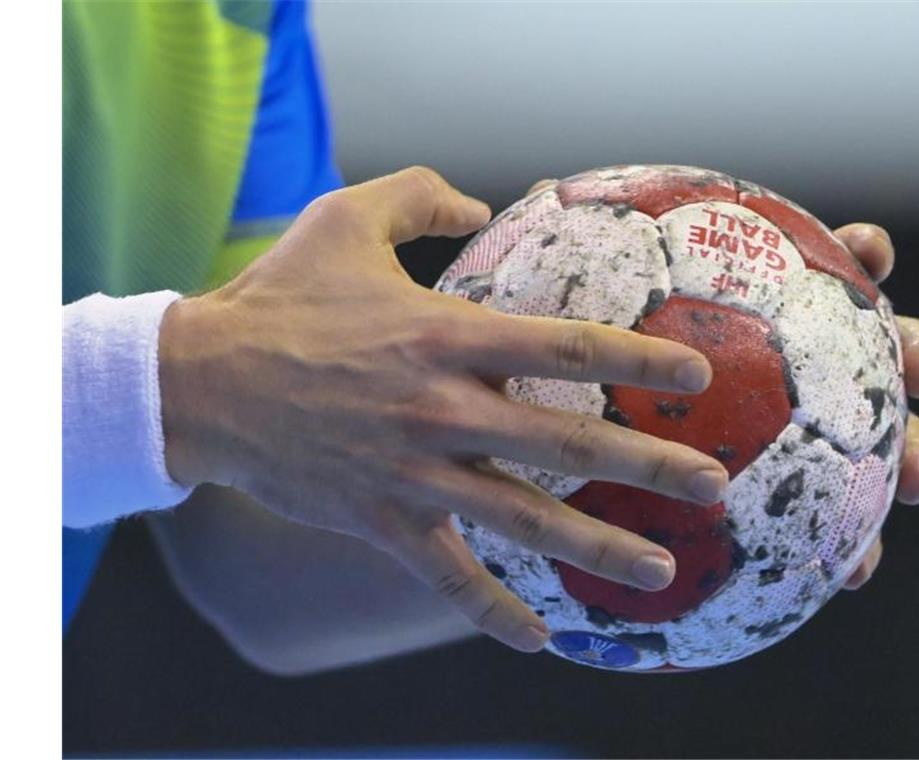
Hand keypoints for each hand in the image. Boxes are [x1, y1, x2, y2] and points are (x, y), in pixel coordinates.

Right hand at [158, 167, 729, 652]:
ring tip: (662, 573)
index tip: (698, 374)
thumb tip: (481, 198)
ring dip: (598, 549)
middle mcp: (443, 409)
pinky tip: (541, 641)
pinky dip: (492, 612)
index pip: (569, 347)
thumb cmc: (280, 295)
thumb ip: (422, 196)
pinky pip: (446, 576)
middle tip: (714, 486)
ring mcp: (414, 473)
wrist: (201, 380)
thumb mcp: (347, 217)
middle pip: (568, 444)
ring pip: (523, 521)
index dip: (641, 359)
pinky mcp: (382, 519)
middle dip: (650, 467)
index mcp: (446, 336)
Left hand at [527, 181, 918, 590]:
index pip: (820, 266)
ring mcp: (796, 442)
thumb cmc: (577, 384)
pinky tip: (849, 571)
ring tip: (913, 486)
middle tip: (918, 370)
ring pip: (873, 443)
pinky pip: (828, 527)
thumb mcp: (562, 323)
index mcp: (758, 315)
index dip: (856, 252)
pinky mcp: (784, 507)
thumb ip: (568, 264)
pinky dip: (847, 545)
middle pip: (871, 348)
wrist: (570, 465)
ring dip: (909, 456)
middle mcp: (792, 373)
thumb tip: (537, 193)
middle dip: (911, 351)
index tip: (869, 251)